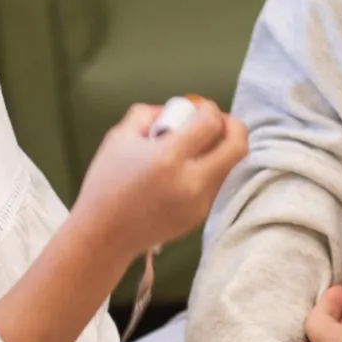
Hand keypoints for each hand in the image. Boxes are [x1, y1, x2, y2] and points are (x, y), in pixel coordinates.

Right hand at [71, 98, 247, 264]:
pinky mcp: (200, 217)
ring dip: (218, 150)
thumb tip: (175, 109)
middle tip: (217, 122)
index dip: (210, 108)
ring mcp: (199, 203)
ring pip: (228, 166)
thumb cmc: (106, 183)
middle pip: (237, 146)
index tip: (200, 107)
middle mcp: (191, 182)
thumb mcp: (119, 137)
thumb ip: (148, 113)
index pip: (210, 123)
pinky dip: (206, 171)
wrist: (104, 234)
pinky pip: (214, 184)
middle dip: (233, 126)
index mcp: (168, 159)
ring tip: (192, 149)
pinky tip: (182, 173)